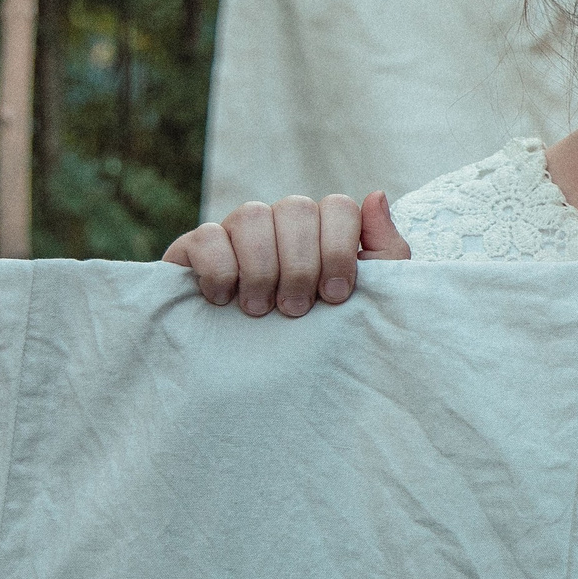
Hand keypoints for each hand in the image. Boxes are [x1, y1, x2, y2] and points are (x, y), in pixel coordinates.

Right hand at [162, 191, 412, 315]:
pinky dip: (220, 270)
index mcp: (322, 229)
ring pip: (251, 215)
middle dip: (300, 265)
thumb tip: (376, 196)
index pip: (338, 207)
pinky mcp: (193, 248)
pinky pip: (206, 236)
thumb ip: (384, 251)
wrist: (259, 382)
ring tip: (259, 310)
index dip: (339, 250)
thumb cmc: (320, 334)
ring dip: (261, 269)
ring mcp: (236, 231)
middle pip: (296, 208)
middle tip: (295, 310)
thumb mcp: (366, 300)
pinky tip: (224, 301)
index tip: (334, 297)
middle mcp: (280, 222)